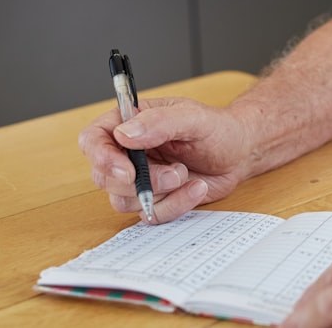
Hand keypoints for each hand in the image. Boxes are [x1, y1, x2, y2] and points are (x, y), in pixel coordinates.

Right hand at [78, 97, 251, 222]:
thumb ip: (160, 122)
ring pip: (124, 200)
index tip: (125, 171)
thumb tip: (125, 134)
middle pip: (104, 177)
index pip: (92, 139)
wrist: (239, 152)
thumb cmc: (216, 128)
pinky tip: (196, 187)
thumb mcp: (193, 117)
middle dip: (141, 181)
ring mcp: (138, 178)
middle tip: (175, 173)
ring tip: (187, 174)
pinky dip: (175, 204)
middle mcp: (127, 152)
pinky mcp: (153, 199)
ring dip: (160, 192)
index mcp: (129, 123)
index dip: (101, 157)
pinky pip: (150, 214)